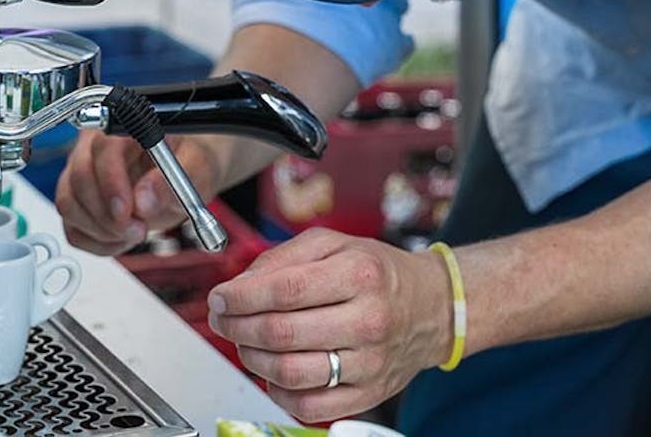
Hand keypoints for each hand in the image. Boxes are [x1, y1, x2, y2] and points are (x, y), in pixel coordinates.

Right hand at [55, 131, 222, 254]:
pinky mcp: (78, 198)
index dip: (111, 183)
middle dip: (106, 215)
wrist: (188, 170)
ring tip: (134, 232)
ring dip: (101, 229)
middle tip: (137, 230)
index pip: (102, 149)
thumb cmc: (191, 159)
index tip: (128, 212)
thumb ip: (172, 182)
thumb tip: (145, 199)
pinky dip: (95, 241)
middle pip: (79, 178)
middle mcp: (96, 144)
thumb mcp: (197, 168)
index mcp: (126, 126)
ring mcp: (81, 170)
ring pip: (69, 203)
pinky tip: (121, 238)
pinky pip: (70, 226)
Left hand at [206, 227, 451, 421]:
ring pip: (291, 373)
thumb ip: (282, 258)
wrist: (431, 307)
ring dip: (252, 359)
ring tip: (244, 342)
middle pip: (283, 333)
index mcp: (358, 274)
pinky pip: (309, 406)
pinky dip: (278, 391)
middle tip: (222, 319)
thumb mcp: (333, 244)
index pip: (285, 290)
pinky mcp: (368, 395)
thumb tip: (240, 284)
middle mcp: (368, 320)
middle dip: (238, 327)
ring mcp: (370, 362)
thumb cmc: (376, 271)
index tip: (219, 297)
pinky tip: (273, 370)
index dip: (242, 296)